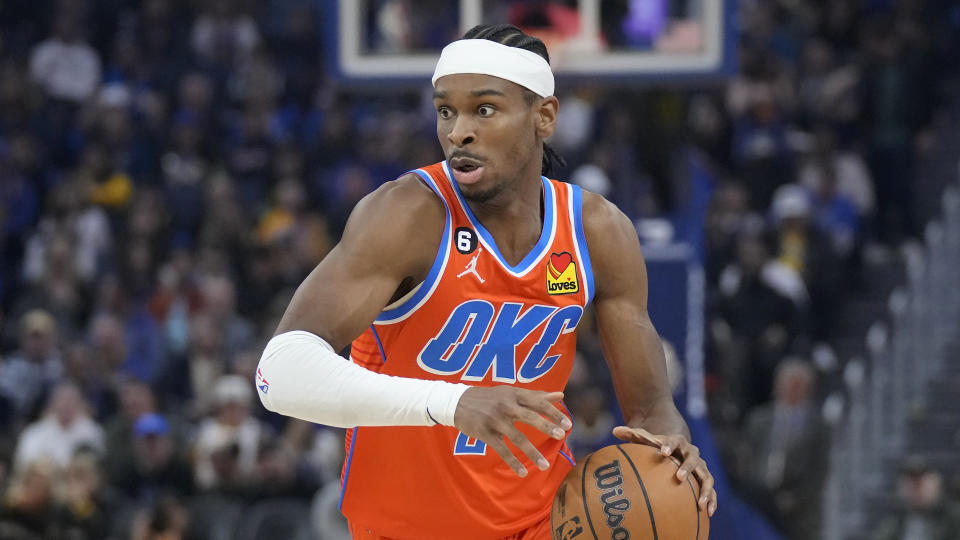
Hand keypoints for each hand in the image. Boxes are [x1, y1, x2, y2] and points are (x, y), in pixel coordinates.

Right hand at [454, 386, 571, 476]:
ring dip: (531, 452)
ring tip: (544, 465)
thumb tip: (561, 396)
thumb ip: (536, 395)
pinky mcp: (485, 433)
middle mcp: (506, 405)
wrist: (457, 402)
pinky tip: (522, 472)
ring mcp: (495, 420)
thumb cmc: (489, 398)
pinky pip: (501, 449)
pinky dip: (512, 461)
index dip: (553, 413)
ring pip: (516, 437)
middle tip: (562, 435)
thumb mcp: (511, 393)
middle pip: (529, 416)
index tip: (568, 423)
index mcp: (514, 394)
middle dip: (546, 426)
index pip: (537, 402)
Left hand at [613, 426, 717, 516]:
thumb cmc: (658, 445)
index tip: (663, 452)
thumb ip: (632, 434)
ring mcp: (701, 466)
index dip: (669, 445)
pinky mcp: (705, 478)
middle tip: (679, 478)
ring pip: (706, 477)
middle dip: (686, 469)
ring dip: (705, 490)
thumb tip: (615, 430)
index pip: (673, 441)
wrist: (678, 447)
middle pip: (692, 460)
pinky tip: (708, 513)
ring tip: (700, 504)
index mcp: (678, 442)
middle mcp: (692, 453)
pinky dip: (711, 500)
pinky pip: (710, 490)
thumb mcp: (646, 439)